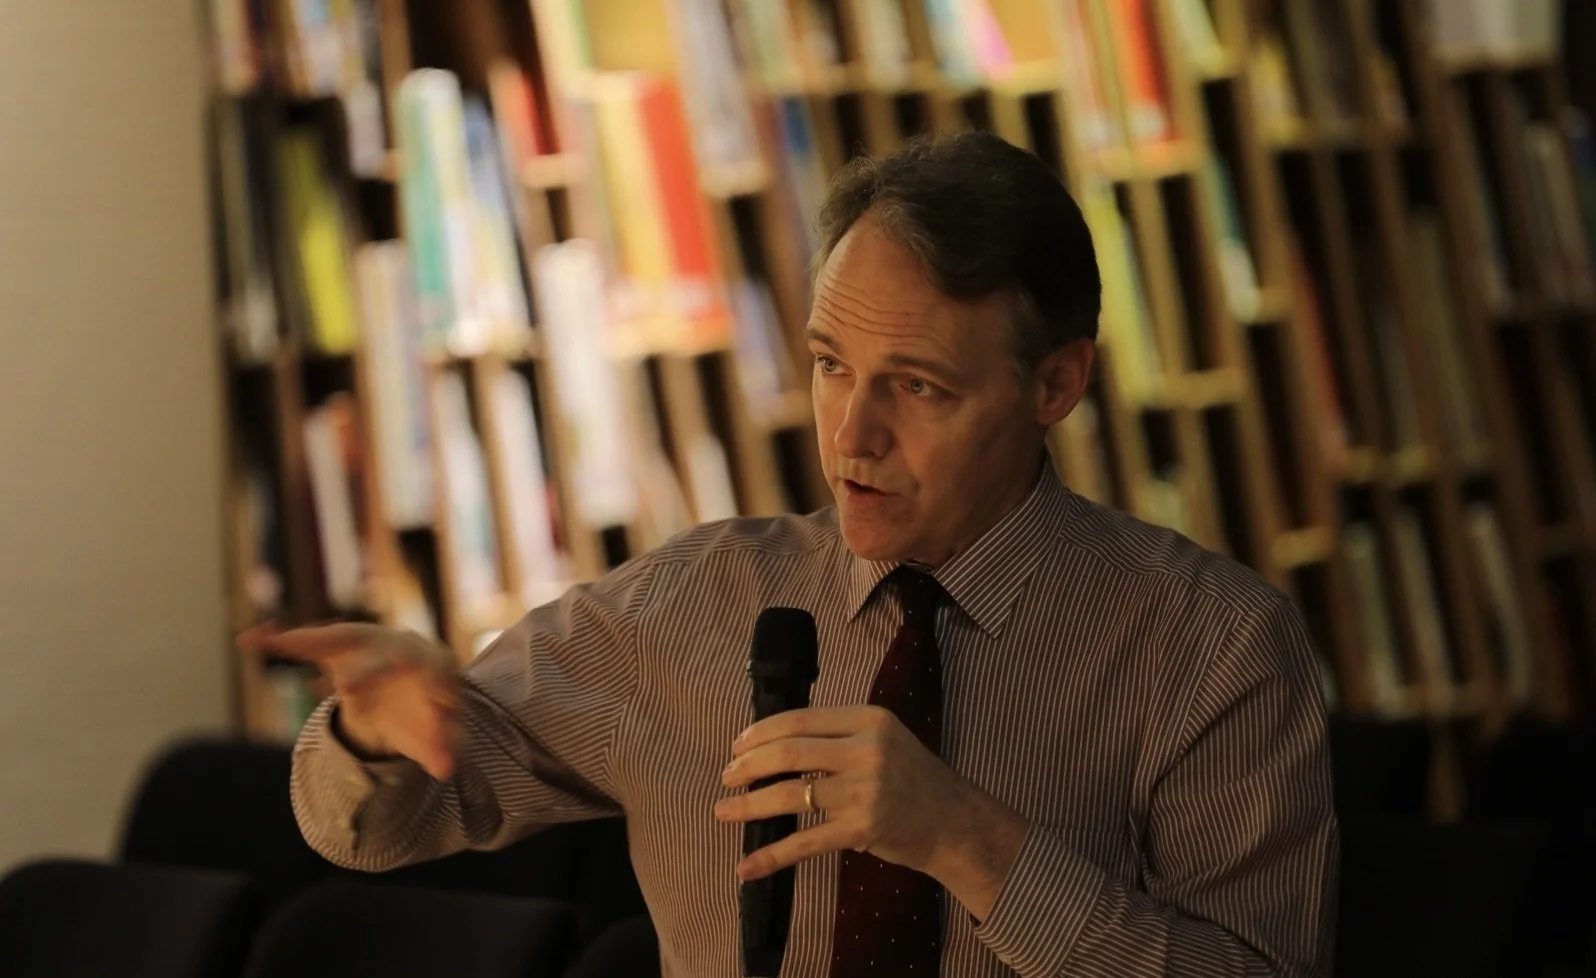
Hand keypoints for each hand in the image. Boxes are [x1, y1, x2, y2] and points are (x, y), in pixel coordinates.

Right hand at [239, 620, 461, 779]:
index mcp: (434, 664)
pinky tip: (250, 641)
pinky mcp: (342, 645)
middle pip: (387, 654)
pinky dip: (284, 641)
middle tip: (347, 687)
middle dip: (368, 670)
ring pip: (344, 637)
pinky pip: (312, 642)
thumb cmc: (428, 710)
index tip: (416, 706)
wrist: (413, 682)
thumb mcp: (441, 733)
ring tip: (284, 644)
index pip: (434, 669)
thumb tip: (445, 772)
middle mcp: (402, 646)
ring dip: (315, 642)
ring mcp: (371, 642)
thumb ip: (444, 749)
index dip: (419, 683)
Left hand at [713, 706, 1028, 920]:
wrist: (954, 822)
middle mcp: (866, 751)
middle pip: (789, 753)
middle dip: (748, 765)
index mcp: (868, 720)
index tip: (738, 745)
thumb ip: (838, 736)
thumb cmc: (912, 779)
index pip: (800, 719)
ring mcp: (865, 791)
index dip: (760, 733)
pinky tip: (746, 865)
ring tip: (724, 810)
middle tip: (727, 775)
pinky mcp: (862, 830)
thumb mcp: (883, 739)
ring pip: (790, 796)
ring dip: (749, 805)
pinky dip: (770, 855)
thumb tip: (774, 742)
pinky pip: (804, 843)